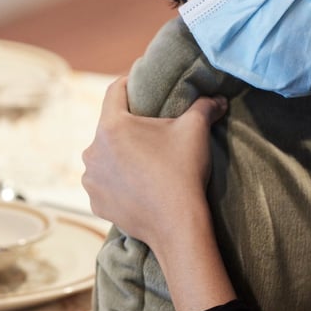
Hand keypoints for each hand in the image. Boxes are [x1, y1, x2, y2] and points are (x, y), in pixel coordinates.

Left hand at [81, 76, 227, 250]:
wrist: (176, 226)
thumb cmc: (183, 173)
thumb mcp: (195, 131)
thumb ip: (204, 107)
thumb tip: (218, 99)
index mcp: (111, 127)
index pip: (115, 91)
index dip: (129, 83)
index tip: (140, 85)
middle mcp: (92, 151)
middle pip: (109, 127)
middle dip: (128, 126)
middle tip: (150, 132)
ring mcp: (91, 180)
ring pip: (104, 157)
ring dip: (119, 156)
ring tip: (143, 161)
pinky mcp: (95, 202)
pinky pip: (104, 183)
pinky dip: (116, 182)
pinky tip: (136, 185)